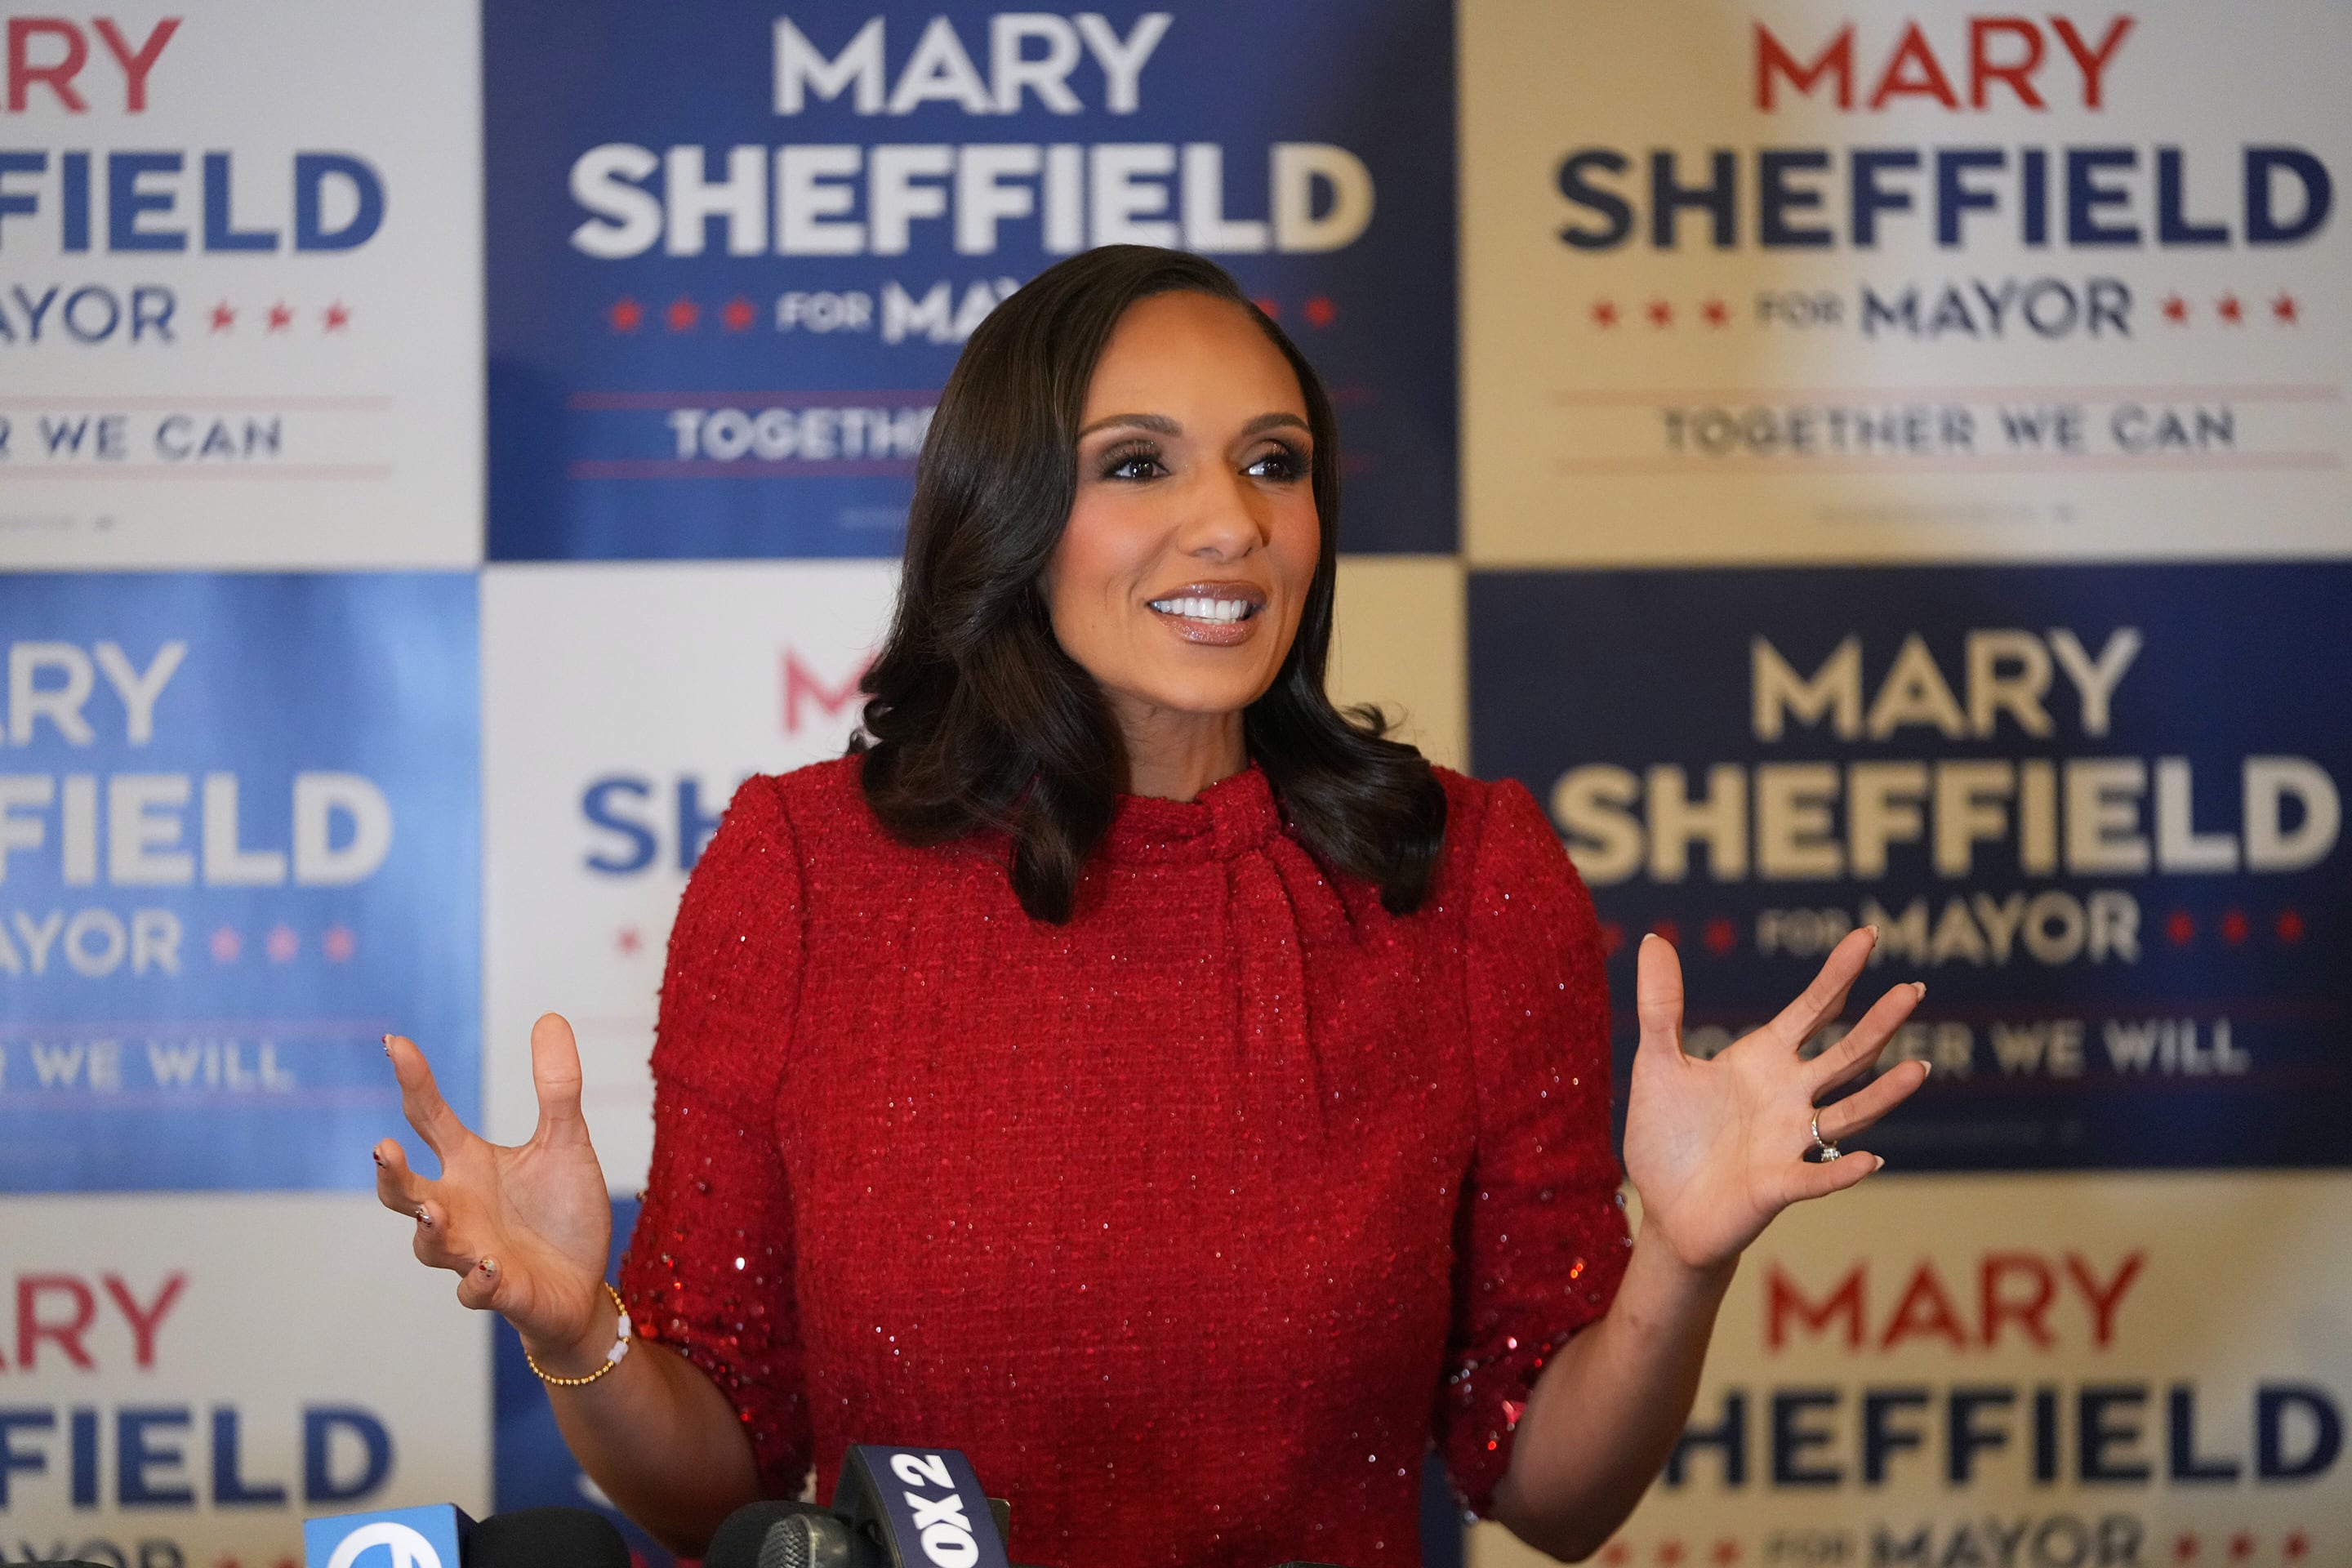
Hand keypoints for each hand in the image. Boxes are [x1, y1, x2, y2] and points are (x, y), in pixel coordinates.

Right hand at [375, 1013, 614, 1367]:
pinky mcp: (498, 1291)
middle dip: (389, 1173)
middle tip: (383, 1148)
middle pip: (405, 1190)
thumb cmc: (562, 1212)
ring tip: (434, 1211)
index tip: (394, 1041)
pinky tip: (488, 1264)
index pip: (429, 1117)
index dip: (413, 1080)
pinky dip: (478, 1279)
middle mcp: (458, 1207)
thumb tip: (548, 1016)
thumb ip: (556, 1086)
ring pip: (430, 1245)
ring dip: (430, 1228)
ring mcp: (471, 1252)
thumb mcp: (566, 1141)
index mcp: (469, 1164)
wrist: (582, 1283)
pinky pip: (476, 1290)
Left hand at [1621, 926, 1927, 1273]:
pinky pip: (1816, 1177)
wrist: (1663, 1209)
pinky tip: (1870, 1159)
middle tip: (1913, 989)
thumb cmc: (1668, 1136)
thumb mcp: (1657, 1063)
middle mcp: (1789, 1097)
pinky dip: (1842, 1171)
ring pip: (1847, 1113)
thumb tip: (1654, 939)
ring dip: (1883, 1094)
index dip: (1838, 974)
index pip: (1812, 1010)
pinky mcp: (1777, 1186)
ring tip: (1919, 1069)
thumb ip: (1661, 1006)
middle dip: (1878, 1024)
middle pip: (1845, 1055)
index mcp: (1764, 1061)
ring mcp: (1790, 1142)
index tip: (1868, 935)